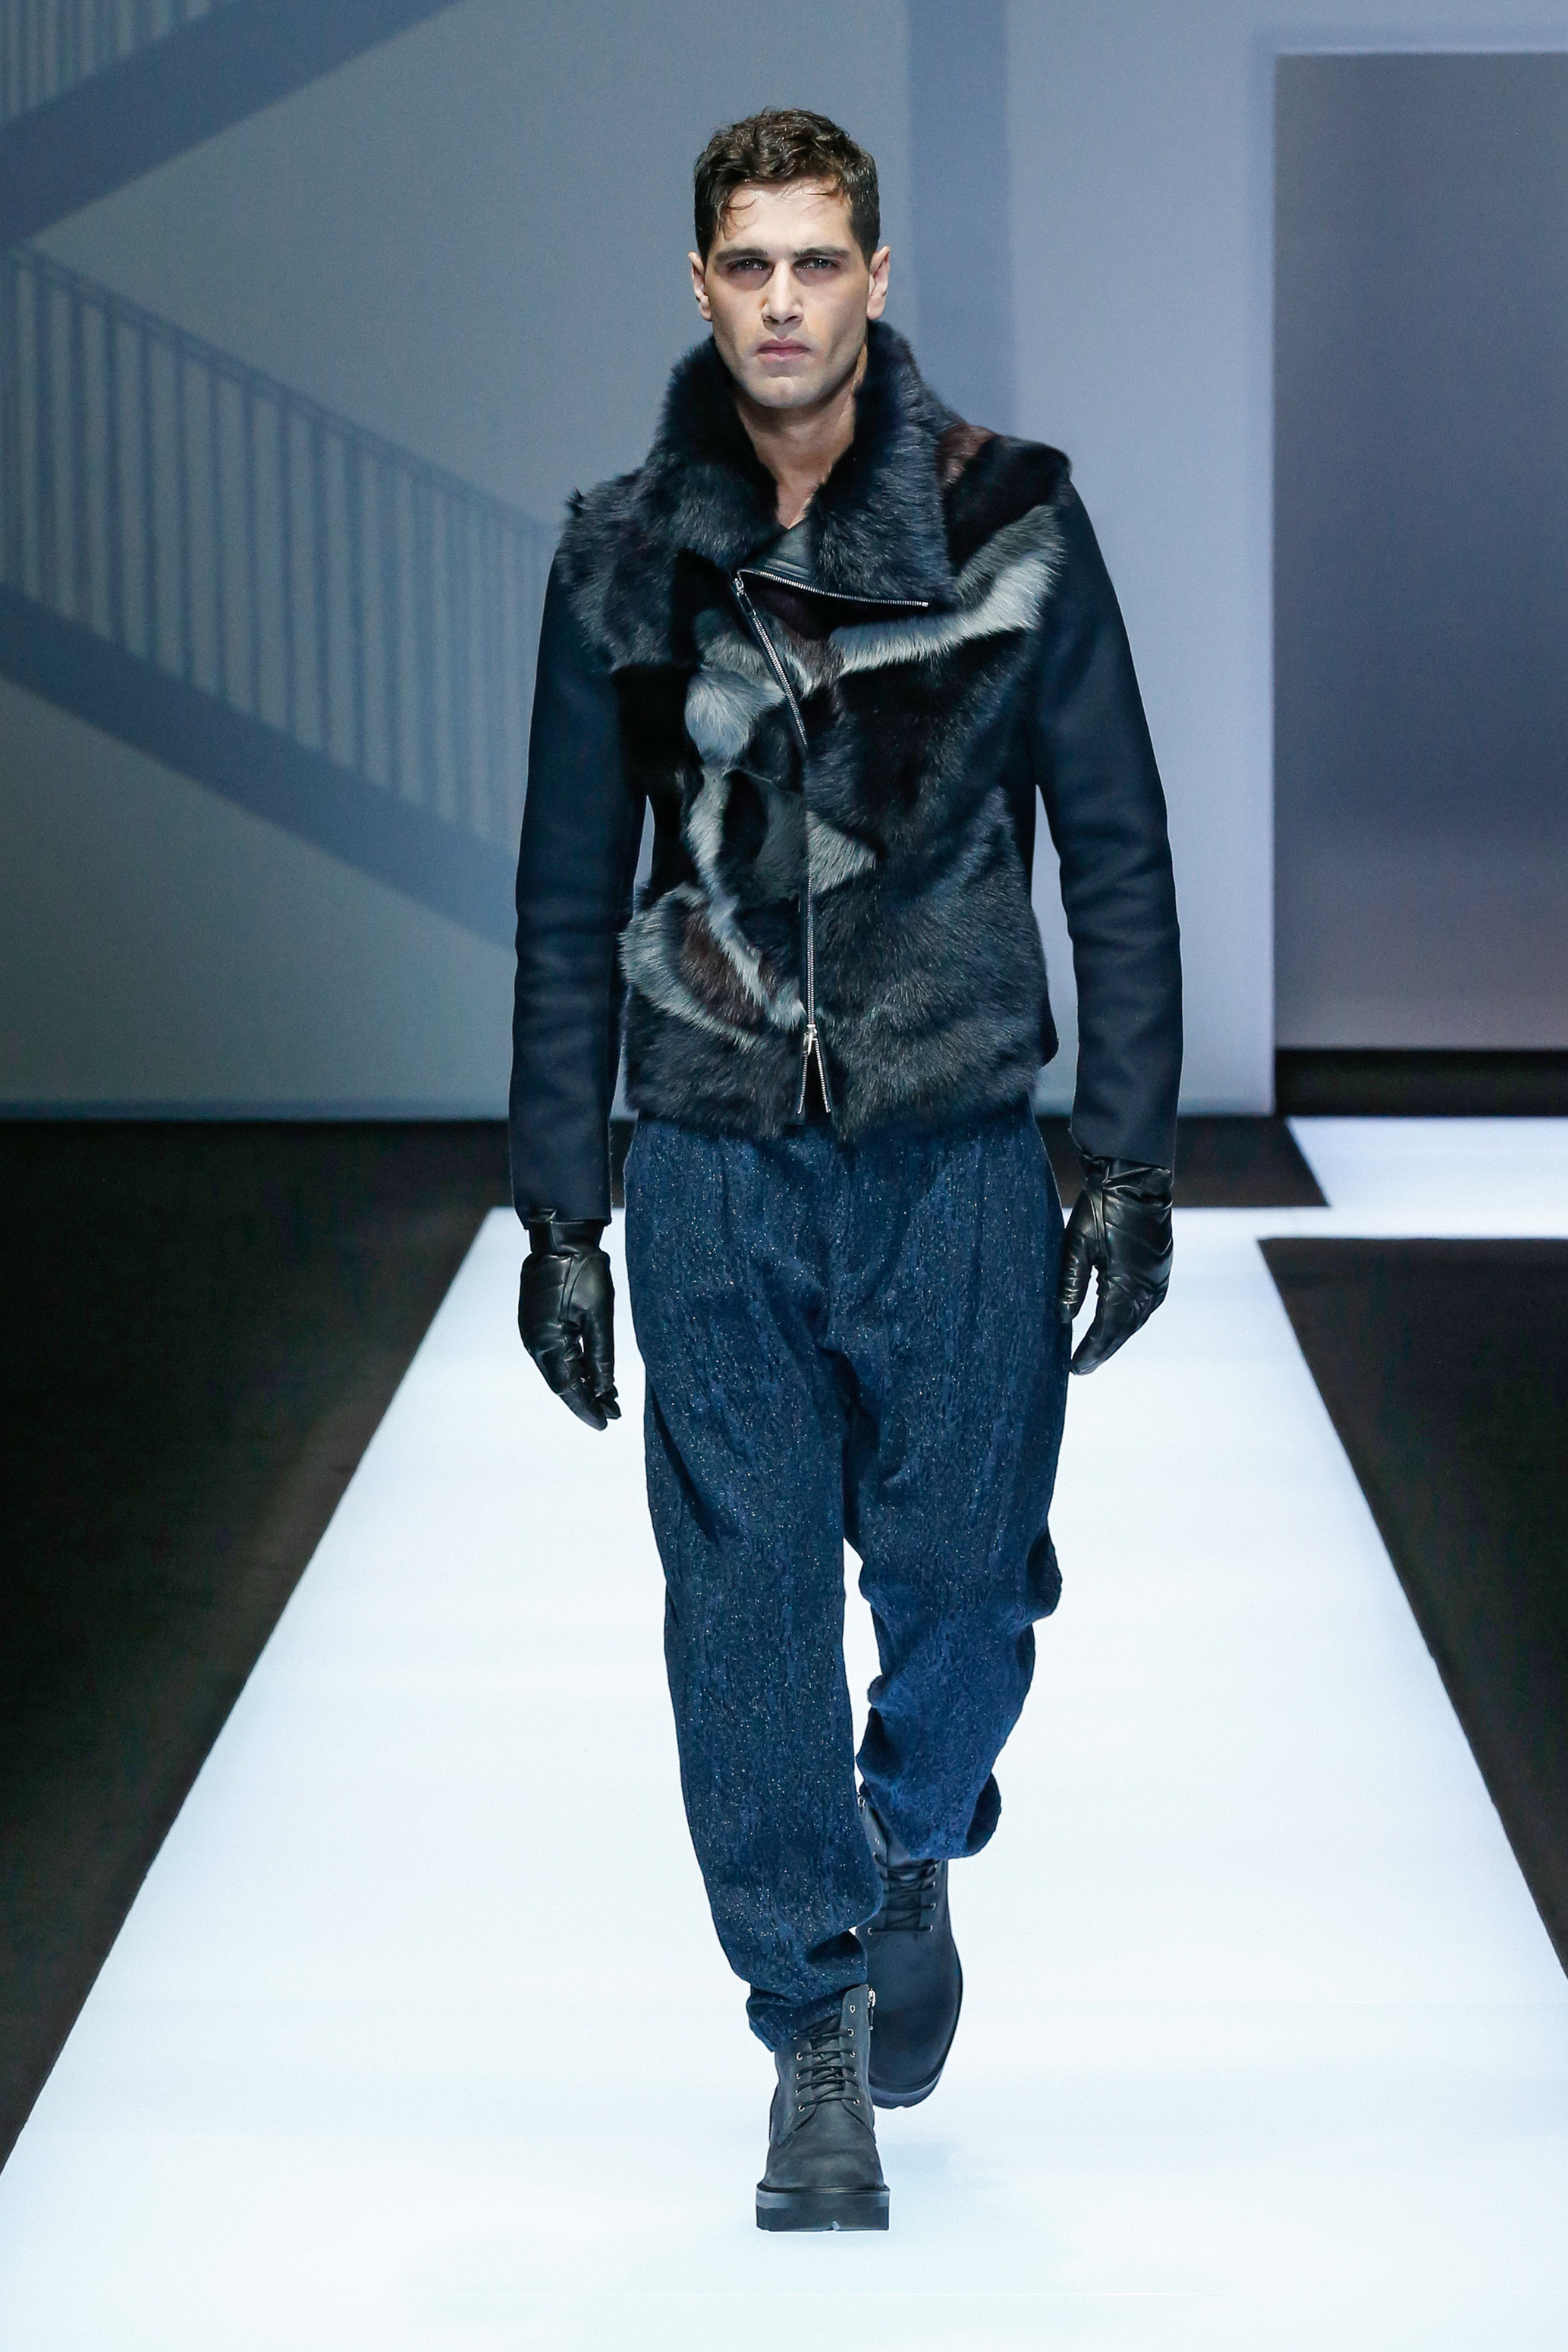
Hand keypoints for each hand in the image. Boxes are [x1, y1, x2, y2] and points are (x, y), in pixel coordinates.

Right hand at [519, 1218, 619, 1428]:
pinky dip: (577, 1365)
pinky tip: (595, 1373)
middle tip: (614, 1413)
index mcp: (546, 1341)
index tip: (606, 1423)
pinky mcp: (540, 1322)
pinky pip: (559, 1352)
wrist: (561, 1236)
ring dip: (584, 1382)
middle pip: (562, 1381)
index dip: (586, 1407)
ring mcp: (535, 1332)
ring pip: (561, 1368)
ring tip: (611, 1399)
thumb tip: (604, 1389)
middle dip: (588, 1398)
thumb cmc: (583, 1270)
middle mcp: (535, 1341)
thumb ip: (600, 1355)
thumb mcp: (599, 1315)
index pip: (567, 1387)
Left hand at [1056, 1157, 1172, 1374]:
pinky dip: (1129, 1320)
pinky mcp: (1160, 1270)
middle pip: (1124, 1330)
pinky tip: (1117, 1325)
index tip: (1074, 1368)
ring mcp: (1158, 1279)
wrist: (1136, 1178)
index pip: (1107, 1328)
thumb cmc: (1102, 1207)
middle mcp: (1147, 1287)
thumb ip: (1070, 1283)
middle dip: (1103, 1350)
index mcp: (1126, 1283)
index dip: (1091, 1351)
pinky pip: (1145, 1305)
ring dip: (1117, 1337)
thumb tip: (1063, 1318)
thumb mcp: (1076, 1244)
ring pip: (1136, 1319)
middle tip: (1082, 1367)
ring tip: (1096, 1352)